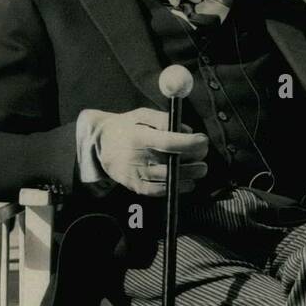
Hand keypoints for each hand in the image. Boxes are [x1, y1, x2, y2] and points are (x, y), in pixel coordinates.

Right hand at [89, 107, 208, 196]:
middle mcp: (138, 158)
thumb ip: (164, 120)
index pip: (170, 143)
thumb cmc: (126, 127)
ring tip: (199, 167)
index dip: (191, 143)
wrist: (102, 146)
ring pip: (172, 179)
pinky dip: (179, 187)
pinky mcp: (138, 187)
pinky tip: (187, 180)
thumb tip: (187, 131)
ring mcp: (137, 175)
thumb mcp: (142, 114)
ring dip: (192, 174)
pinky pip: (163, 191)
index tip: (203, 140)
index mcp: (139, 137)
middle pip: (174, 163)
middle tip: (202, 152)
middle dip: (196, 158)